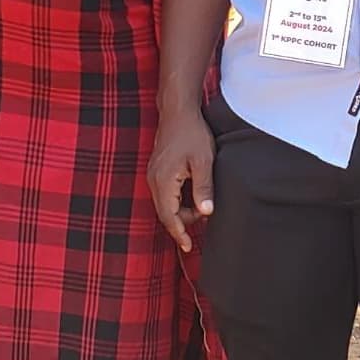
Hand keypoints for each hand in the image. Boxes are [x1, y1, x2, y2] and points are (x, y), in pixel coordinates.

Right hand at [149, 108, 216, 251]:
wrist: (178, 111)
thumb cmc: (192, 133)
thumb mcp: (204, 161)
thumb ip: (204, 188)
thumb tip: (206, 213)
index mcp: (164, 181)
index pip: (169, 216)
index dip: (179, 234)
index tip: (187, 247)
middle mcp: (154, 180)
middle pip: (166, 213)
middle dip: (184, 221)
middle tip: (205, 214)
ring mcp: (153, 174)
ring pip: (166, 203)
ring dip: (182, 209)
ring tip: (202, 204)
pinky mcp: (157, 170)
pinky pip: (165, 193)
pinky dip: (178, 199)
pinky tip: (193, 194)